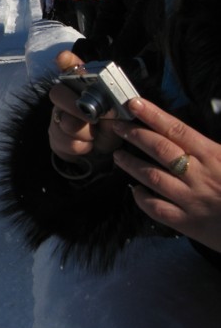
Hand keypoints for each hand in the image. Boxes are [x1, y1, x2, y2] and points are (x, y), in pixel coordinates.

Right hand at [49, 51, 122, 162]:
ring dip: (85, 133)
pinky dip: (81, 146)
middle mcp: (67, 98)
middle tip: (93, 118)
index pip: (72, 69)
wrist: (98, 155)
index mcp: (85, 88)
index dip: (66, 62)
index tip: (63, 57)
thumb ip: (115, 114)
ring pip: (65, 122)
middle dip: (75, 106)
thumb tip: (109, 114)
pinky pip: (65, 141)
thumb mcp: (119, 120)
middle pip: (57, 93)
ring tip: (94, 135)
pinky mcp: (54, 136)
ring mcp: (58, 116)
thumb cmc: (109, 130)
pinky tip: (86, 144)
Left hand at [112, 98, 220, 252]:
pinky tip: (134, 191)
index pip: (177, 129)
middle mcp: (199, 175)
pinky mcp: (188, 223)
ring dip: (131, 165)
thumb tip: (190, 133)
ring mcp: (192, 199)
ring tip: (117, 155)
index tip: (135, 104)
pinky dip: (142, 199)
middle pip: (160, 149)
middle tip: (117, 125)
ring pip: (152, 177)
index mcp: (214, 156)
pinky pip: (158, 209)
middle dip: (135, 134)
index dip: (153, 115)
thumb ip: (213, 146)